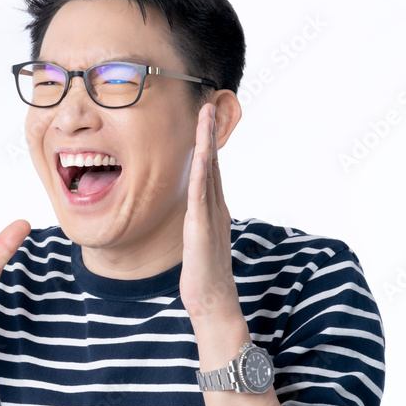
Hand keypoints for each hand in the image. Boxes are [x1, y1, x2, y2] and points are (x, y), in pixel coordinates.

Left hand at [179, 103, 241, 328]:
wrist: (212, 301)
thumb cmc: (202, 276)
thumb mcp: (197, 241)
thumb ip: (195, 222)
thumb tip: (190, 214)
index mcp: (213, 209)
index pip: (209, 170)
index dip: (207, 143)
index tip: (203, 119)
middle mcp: (216, 207)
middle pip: (213, 162)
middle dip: (210, 133)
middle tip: (208, 103)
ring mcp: (212, 215)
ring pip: (209, 170)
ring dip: (207, 141)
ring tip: (205, 114)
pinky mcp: (202, 226)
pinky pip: (201, 192)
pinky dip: (201, 168)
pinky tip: (200, 151)